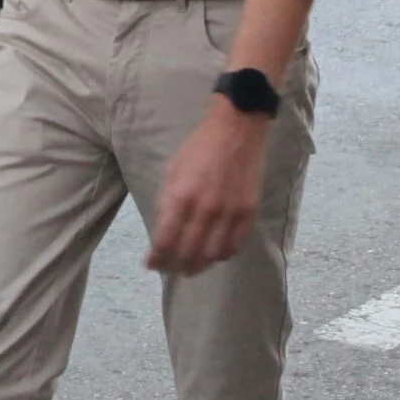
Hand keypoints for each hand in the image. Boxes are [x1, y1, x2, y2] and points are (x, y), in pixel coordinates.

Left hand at [145, 103, 269, 275]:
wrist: (236, 130)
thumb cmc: (198, 148)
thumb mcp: (172, 171)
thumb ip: (167, 202)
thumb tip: (162, 231)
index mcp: (181, 196)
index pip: (165, 241)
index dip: (156, 258)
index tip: (151, 263)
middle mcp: (205, 210)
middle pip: (187, 253)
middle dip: (174, 266)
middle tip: (169, 268)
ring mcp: (229, 213)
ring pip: (211, 256)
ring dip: (197, 266)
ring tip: (189, 268)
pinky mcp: (248, 213)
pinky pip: (234, 246)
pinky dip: (221, 256)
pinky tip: (213, 255)